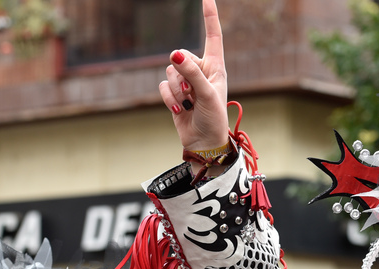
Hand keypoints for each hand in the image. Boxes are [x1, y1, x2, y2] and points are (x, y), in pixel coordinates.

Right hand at [159, 0, 230, 154]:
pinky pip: (162, 85)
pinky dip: (168, 98)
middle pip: (181, 56)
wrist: (204, 143)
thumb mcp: (207, 95)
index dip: (209, 16)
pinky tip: (179, 109)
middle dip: (184, 75)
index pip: (212, 36)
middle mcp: (201, 70)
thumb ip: (192, 73)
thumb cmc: (213, 119)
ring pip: (170, 71)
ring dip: (177, 90)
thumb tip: (174, 54)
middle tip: (194, 95)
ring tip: (188, 104)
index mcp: (216, 66)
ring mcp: (186, 82)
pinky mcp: (173, 93)